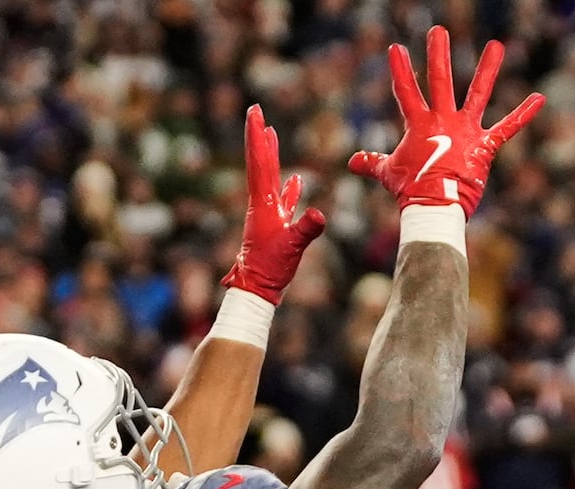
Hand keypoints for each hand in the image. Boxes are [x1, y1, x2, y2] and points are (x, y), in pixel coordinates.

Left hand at [225, 105, 324, 300]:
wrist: (257, 290)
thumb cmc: (271, 269)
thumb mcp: (293, 246)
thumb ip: (306, 228)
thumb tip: (319, 213)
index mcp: (262, 203)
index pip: (260, 161)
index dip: (258, 136)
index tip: (254, 112)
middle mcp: (261, 203)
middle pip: (260, 162)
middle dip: (259, 136)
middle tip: (255, 111)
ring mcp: (267, 214)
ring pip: (270, 177)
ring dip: (271, 155)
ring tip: (271, 135)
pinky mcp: (275, 226)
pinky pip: (282, 200)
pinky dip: (288, 188)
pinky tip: (295, 180)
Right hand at [347, 28, 543, 216]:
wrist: (435, 206)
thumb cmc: (410, 190)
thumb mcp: (388, 172)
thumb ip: (371, 161)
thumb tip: (352, 161)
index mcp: (418, 125)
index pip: (405, 91)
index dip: (400, 70)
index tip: (396, 48)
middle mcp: (442, 120)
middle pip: (439, 81)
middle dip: (438, 54)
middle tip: (438, 30)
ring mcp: (465, 131)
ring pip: (477, 93)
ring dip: (487, 69)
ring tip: (496, 46)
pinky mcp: (485, 146)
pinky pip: (507, 127)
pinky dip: (524, 113)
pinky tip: (540, 98)